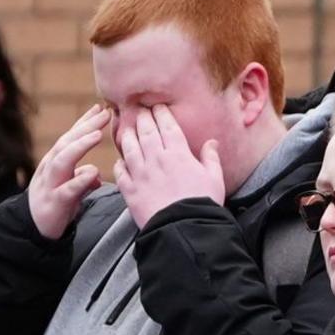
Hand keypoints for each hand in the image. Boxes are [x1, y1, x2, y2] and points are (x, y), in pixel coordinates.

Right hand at [25, 105, 113, 239]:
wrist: (36, 228)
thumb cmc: (55, 204)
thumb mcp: (71, 188)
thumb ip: (81, 177)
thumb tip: (94, 172)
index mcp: (56, 162)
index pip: (71, 137)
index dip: (85, 122)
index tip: (101, 109)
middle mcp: (51, 168)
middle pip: (67, 142)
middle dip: (85, 127)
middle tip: (104, 114)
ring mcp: (51, 183)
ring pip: (63, 160)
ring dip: (80, 146)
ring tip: (97, 134)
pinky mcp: (55, 202)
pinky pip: (67, 189)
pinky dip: (80, 180)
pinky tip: (93, 173)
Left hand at [112, 103, 228, 226]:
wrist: (184, 228)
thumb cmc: (203, 203)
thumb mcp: (215, 179)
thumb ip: (211, 158)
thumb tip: (212, 142)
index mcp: (178, 153)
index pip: (167, 126)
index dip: (161, 113)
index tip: (157, 106)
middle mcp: (156, 159)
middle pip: (145, 131)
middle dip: (142, 117)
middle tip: (139, 109)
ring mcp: (140, 173)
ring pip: (129, 147)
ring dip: (127, 135)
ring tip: (126, 129)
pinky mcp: (130, 190)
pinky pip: (120, 171)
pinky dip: (119, 164)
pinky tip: (120, 161)